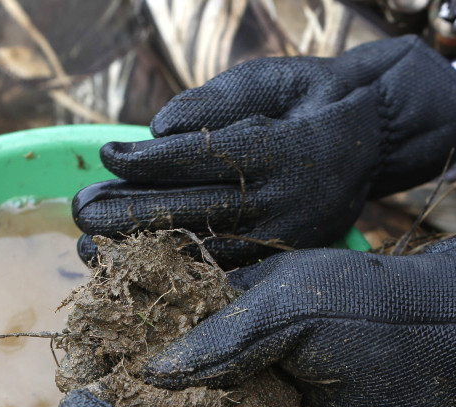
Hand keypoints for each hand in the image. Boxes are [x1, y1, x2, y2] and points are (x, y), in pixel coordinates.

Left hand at [73, 36, 455, 267]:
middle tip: (81, 212)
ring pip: (205, 255)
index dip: (151, 160)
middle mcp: (289, 202)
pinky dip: (174, 276)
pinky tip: (134, 272)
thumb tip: (156, 132)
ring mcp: (288, 240)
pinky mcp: (285, 263)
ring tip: (92, 251)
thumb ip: (214, 103)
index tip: (108, 154)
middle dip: (130, 215)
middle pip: (196, 213)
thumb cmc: (310, 100)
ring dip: (142, 256)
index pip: (206, 157)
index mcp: (287, 150)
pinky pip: (224, 277)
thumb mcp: (270, 80)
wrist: (373, 142)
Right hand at [143, 222, 455, 406]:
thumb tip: (151, 373)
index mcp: (237, 303)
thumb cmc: (366, 309)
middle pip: (181, 375)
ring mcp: (263, 398)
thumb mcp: (287, 308)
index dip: (133, 334)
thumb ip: (220, 337)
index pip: (171, 317)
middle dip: (144, 394)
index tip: (87, 355)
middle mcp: (243, 352)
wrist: (448, 351)